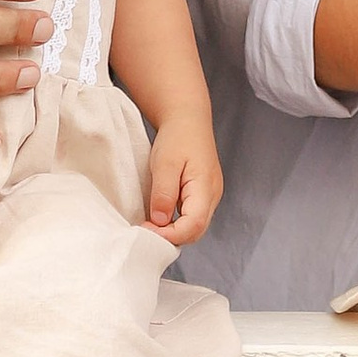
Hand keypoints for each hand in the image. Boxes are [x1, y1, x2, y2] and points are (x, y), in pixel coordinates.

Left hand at [145, 112, 221, 244]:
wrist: (188, 119)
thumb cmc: (178, 136)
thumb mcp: (165, 162)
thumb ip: (164, 193)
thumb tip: (160, 221)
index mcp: (205, 188)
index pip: (193, 226)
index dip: (169, 235)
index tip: (146, 230)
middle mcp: (212, 196)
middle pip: (196, 231)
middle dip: (171, 236)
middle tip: (145, 229)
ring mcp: (209, 196)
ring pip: (194, 227)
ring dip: (173, 231)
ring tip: (150, 223)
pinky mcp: (203, 195)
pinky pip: (192, 217)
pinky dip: (176, 222)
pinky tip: (160, 215)